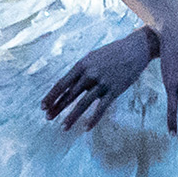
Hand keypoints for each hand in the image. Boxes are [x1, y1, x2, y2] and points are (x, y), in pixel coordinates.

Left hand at [41, 27, 157, 133]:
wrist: (135, 49)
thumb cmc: (112, 53)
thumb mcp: (92, 58)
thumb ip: (81, 71)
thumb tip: (68, 86)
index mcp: (81, 65)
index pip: (62, 83)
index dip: (51, 96)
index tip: (43, 106)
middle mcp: (89, 74)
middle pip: (69, 95)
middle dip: (57, 107)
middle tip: (48, 118)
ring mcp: (102, 83)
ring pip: (83, 104)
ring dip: (72, 117)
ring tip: (63, 127)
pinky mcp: (114, 90)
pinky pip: (101, 108)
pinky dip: (93, 119)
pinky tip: (86, 128)